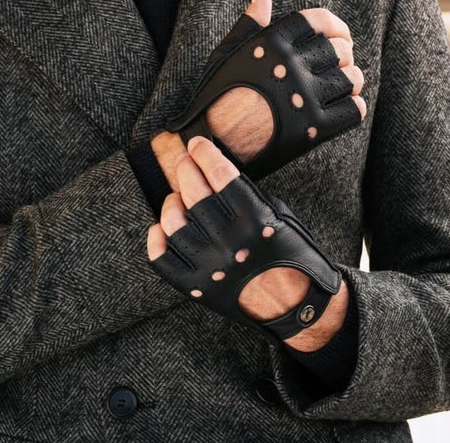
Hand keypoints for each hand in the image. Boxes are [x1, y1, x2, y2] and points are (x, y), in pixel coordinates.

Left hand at [147, 135, 348, 349]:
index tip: (197, 143)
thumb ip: (246, 193)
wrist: (293, 306)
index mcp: (255, 222)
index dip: (205, 154)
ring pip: (173, 222)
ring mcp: (209, 267)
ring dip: (172, 201)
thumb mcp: (278, 215)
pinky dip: (156, 237)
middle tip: (184, 160)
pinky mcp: (195, 286)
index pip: (220, 176)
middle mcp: (229, 244)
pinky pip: (161, 257)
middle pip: (194, 193)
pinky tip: (162, 225)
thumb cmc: (289, 253)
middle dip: (186, 168)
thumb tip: (213, 167)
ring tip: (177, 195)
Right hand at [207, 0, 366, 162]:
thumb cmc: (219, 96)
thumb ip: (251, 21)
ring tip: (338, 87)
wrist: (214, 143)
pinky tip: (340, 108)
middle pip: (340, 49)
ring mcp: (305, 97)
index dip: (337, 26)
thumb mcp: (230, 53)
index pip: (320, 21)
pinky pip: (353, 111)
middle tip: (335, 66)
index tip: (340, 36)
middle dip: (343, 55)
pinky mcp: (314, 128)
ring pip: (352, 78)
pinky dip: (353, 107)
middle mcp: (291, 66)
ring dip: (350, 81)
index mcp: (272, 43)